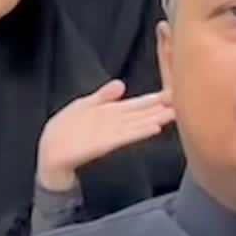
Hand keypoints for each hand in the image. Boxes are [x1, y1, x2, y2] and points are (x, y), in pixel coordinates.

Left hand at [35, 81, 176, 191]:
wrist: (52, 151)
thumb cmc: (67, 129)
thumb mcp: (85, 105)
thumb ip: (103, 96)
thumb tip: (121, 84)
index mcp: (112, 112)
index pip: (138, 104)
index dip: (155, 99)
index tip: (174, 92)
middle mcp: (116, 123)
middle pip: (143, 114)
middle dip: (161, 108)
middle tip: (183, 102)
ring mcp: (112, 134)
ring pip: (138, 125)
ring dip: (156, 119)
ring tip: (174, 114)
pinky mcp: (105, 144)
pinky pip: (125, 136)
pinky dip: (140, 132)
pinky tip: (154, 128)